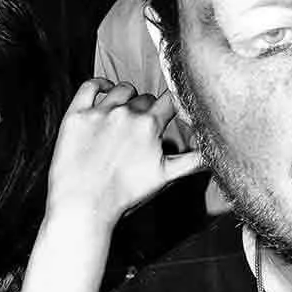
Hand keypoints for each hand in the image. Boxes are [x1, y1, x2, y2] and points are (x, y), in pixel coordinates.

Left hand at [44, 79, 203, 225]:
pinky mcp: (76, 115)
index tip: (170, 112)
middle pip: (145, 98)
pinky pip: (89, 86)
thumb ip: (193, 161)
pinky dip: (98, 84)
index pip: (169, 101)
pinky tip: (103, 90)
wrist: (83, 206)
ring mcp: (99, 112)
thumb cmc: (123, 196)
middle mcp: (126, 113)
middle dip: (148, 109)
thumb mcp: (164, 178)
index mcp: (149, 125)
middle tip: (142, 128)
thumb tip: (215, 154)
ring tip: (124, 113)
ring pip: (121, 89)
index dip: (171, 107)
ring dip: (127, 97)